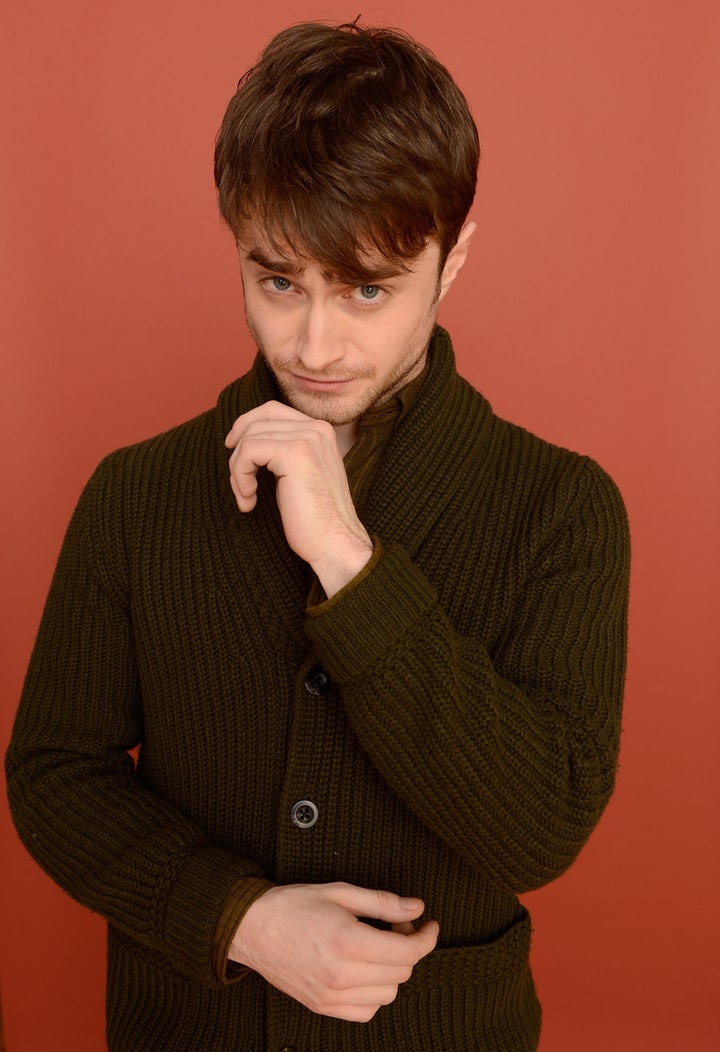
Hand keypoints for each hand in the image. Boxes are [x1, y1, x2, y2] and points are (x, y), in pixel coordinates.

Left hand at [225, 402, 372, 595]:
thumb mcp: (301, 475)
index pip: (272, 410)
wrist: (335, 542)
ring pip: (249, 438)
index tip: (233, 450)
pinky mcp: (294, 453)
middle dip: (238, 451)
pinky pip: (248, 451)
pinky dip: (240, 477)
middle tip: (240, 482)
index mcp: (321, 431)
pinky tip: (250, 500)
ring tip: (247, 497)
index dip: (246, 425)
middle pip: (258, 420)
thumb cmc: (315, 518)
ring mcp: (307, 438)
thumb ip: (284, 452)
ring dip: (238, 471)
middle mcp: (317, 428)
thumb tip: (244, 439)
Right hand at [228, 882, 438, 1021]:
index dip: (426, 937)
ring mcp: (331, 996)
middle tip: (396, 924)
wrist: (252, 928)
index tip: (430, 925)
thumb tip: (416, 908)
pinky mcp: (322, 1007)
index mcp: (348, 942)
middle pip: (401, 972)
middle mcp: (342, 975)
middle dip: (408, 947)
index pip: (407, 952)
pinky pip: (366, 1011)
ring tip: (378, 946)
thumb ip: (382, 902)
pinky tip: (365, 970)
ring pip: (388, 994)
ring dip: (393, 970)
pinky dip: (375, 993)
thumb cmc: (294, 905)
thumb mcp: (341, 892)